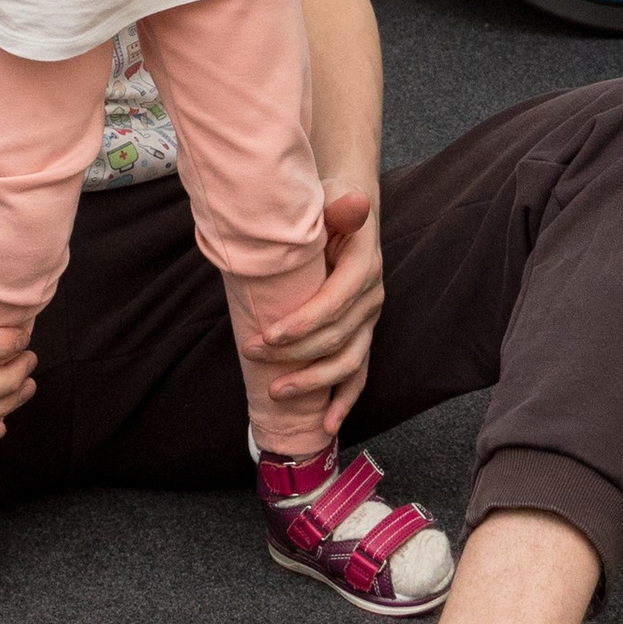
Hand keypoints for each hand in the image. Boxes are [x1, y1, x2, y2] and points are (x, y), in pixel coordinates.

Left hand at [258, 184, 384, 439]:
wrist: (347, 206)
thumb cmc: (328, 204)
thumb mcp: (329, 199)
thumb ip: (339, 208)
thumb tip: (356, 203)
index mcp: (363, 266)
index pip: (334, 304)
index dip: (302, 325)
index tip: (267, 336)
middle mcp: (370, 297)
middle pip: (335, 337)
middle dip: (293, 353)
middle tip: (252, 353)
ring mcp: (368, 319)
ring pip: (347, 362)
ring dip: (312, 382)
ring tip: (276, 392)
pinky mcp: (361, 334)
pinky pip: (357, 374)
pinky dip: (343, 400)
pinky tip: (327, 424)